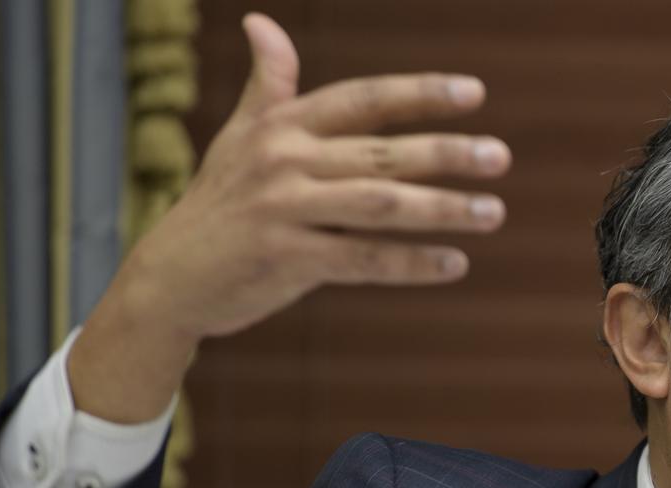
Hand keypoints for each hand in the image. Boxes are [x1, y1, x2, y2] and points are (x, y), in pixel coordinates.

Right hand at [68, 13, 510, 422]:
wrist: (170, 278)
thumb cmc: (219, 202)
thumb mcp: (240, 137)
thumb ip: (268, 85)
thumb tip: (261, 22)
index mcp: (281, 126)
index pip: (363, 100)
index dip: (419, 93)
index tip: (475, 92)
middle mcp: (284, 161)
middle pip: (381, 152)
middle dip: (446, 153)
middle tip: (500, 157)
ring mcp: (284, 210)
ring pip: (380, 205)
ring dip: (442, 208)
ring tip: (494, 211)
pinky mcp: (286, 259)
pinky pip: (363, 260)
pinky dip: (411, 262)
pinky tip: (456, 263)